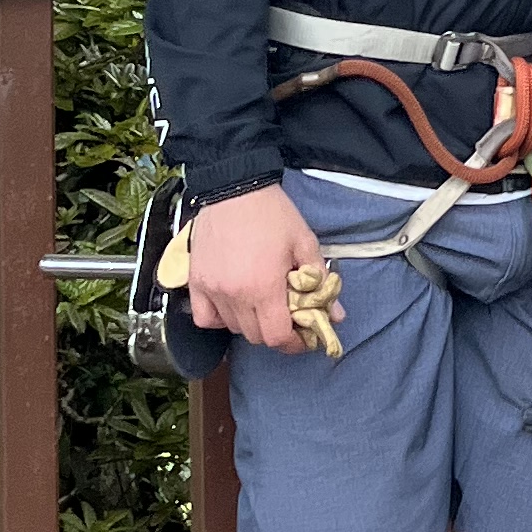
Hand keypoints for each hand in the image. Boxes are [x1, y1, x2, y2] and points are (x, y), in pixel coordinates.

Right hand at [186, 180, 326, 349]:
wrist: (234, 187)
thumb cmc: (272, 214)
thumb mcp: (304, 242)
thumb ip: (321, 282)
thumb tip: (335, 315)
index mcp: (264, 288)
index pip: (277, 338)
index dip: (293, 344)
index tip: (303, 336)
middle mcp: (234, 295)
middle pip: (256, 336)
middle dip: (275, 332)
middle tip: (286, 316)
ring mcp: (212, 290)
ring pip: (233, 327)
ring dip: (251, 323)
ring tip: (262, 303)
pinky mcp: (195, 282)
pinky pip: (206, 317)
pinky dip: (220, 318)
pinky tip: (233, 304)